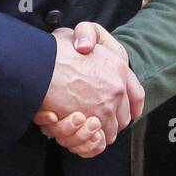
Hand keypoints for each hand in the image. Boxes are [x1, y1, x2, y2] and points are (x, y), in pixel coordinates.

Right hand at [34, 26, 142, 157]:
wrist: (38, 64)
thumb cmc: (54, 50)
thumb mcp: (77, 33)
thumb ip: (87, 38)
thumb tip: (85, 46)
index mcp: (118, 66)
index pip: (136, 94)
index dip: (132, 105)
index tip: (130, 112)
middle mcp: (117, 87)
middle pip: (124, 116)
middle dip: (113, 121)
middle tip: (97, 120)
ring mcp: (106, 105)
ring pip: (111, 130)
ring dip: (99, 132)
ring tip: (83, 127)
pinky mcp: (92, 120)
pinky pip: (98, 139)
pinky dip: (90, 141)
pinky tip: (78, 132)